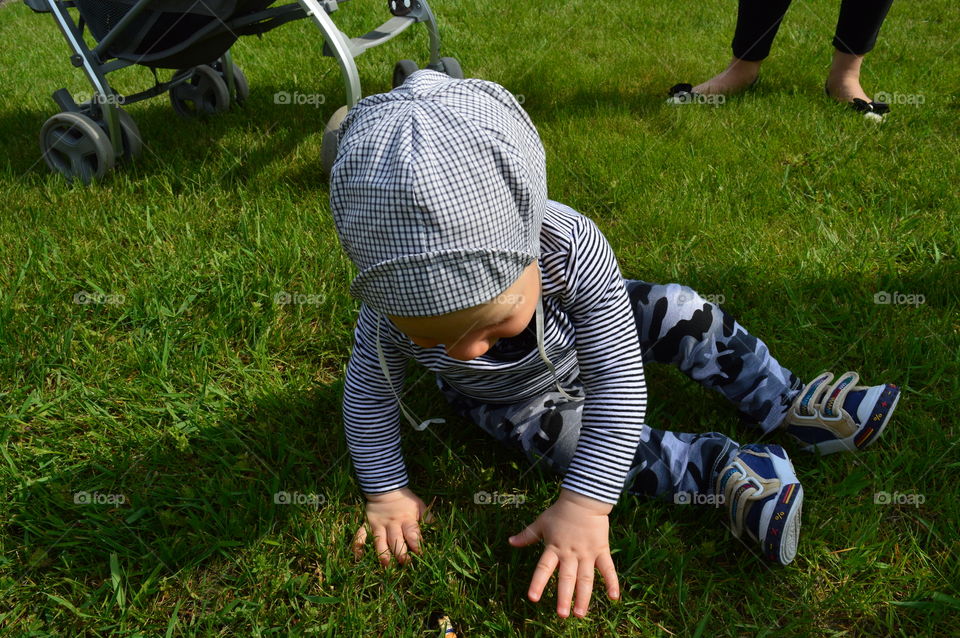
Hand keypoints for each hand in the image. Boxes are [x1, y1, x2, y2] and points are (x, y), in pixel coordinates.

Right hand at [353, 487, 431, 565]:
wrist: (386, 488)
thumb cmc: (406, 500)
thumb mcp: (420, 506)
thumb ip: (428, 518)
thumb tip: (438, 529)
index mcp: (406, 520)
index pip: (412, 534)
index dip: (417, 545)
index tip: (421, 555)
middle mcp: (392, 524)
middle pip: (396, 541)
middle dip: (401, 554)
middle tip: (405, 564)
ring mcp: (378, 526)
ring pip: (379, 542)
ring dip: (383, 555)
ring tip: (386, 567)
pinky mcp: (367, 525)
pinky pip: (360, 536)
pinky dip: (358, 547)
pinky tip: (358, 558)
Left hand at [509, 489, 618, 617]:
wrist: (583, 499)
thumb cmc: (560, 512)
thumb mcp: (541, 522)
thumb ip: (527, 535)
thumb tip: (510, 541)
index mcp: (554, 547)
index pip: (544, 568)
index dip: (538, 582)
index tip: (532, 598)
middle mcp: (570, 553)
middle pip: (567, 578)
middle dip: (564, 597)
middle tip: (562, 615)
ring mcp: (587, 553)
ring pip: (585, 578)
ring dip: (583, 596)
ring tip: (580, 614)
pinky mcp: (601, 550)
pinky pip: (607, 568)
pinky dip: (612, 582)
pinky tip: (614, 598)